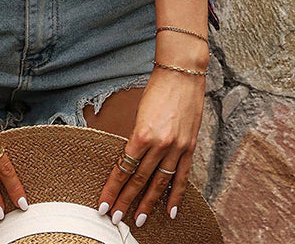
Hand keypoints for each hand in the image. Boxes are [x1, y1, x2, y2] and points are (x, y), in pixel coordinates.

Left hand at [97, 67, 205, 227]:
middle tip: (115, 218)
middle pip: (139, 179)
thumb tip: (129, 159)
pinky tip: (171, 211)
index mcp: (142, 133)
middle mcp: (160, 144)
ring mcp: (177, 147)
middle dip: (126, 201)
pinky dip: (177, 195)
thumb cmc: (157, 88)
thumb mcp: (139, 113)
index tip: (104, 203)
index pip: (123, 168)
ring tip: (138, 220)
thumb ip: (136, 137)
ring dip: (148, 203)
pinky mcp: (190, 146)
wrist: (182, 73)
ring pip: (160, 182)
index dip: (113, 188)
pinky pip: (183, 176)